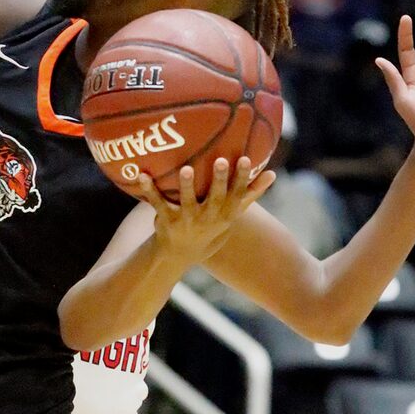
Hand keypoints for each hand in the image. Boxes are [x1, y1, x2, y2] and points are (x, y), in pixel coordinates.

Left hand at [134, 156, 274, 268]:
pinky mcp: (166, 220)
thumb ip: (250, 193)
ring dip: (186, 186)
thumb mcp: (232, 215)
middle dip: (219, 180)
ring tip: (186, 169)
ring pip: (187, 202)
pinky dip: (149, 190)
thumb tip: (272, 174)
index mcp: (224, 214)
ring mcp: (187, 220)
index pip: (237, 195)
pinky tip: (142, 174)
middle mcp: (207, 218)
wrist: (180, 253)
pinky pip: (157, 203)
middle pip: (215, 198)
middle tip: (221, 160)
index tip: (246, 159)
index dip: (242, 178)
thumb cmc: (211, 227)